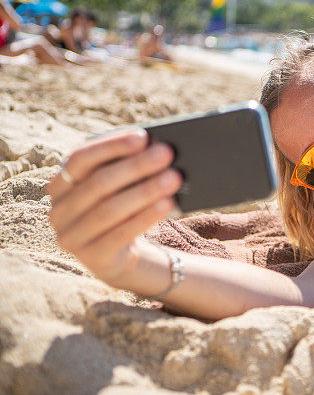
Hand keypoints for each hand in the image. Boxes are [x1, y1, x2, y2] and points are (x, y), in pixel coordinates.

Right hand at [47, 129, 181, 283]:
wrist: (120, 254)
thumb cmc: (122, 207)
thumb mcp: (120, 187)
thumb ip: (126, 167)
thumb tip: (156, 147)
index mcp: (61, 185)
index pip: (80, 159)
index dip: (111, 146)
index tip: (142, 136)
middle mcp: (59, 210)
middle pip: (98, 183)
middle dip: (136, 166)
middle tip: (167, 153)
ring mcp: (71, 237)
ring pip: (110, 209)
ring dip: (145, 191)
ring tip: (174, 177)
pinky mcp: (92, 258)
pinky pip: (121, 234)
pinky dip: (146, 216)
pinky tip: (168, 203)